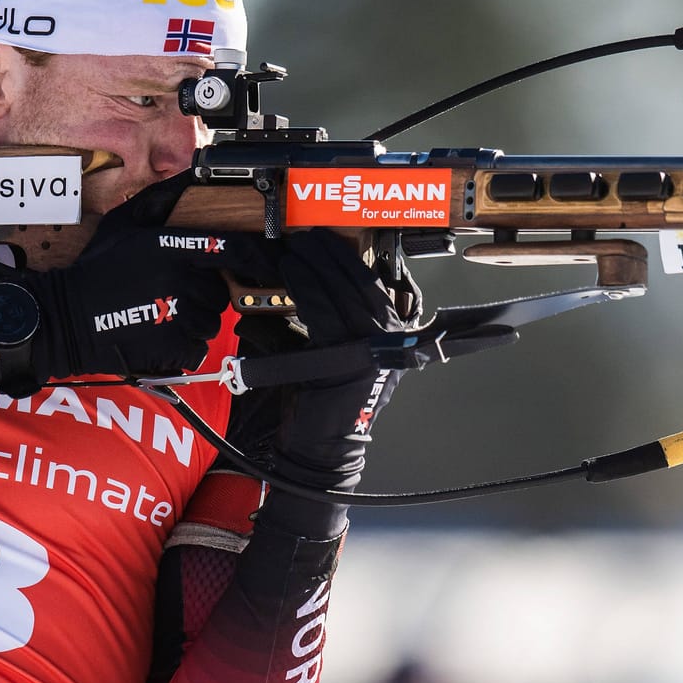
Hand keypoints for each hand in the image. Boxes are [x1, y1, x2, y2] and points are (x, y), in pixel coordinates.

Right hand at [30, 177, 276, 379]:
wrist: (69, 317)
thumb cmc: (98, 269)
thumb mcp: (126, 222)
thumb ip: (162, 198)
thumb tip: (191, 176)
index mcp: (172, 247)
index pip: (233, 248)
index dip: (260, 255)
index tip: (271, 261)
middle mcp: (181, 279)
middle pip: (220, 287)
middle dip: (205, 289)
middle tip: (173, 289)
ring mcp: (181, 315)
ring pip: (212, 319)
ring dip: (195, 317)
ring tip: (161, 311)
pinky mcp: (177, 346)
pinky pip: (199, 345)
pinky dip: (185, 343)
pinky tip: (159, 331)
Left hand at [265, 230, 421, 495]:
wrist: (323, 449)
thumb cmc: (325, 403)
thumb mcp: (334, 355)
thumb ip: (329, 322)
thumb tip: (303, 283)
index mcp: (392, 337)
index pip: (372, 286)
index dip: (347, 260)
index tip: (326, 238)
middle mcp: (390, 342)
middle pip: (358, 285)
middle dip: (330, 255)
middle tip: (305, 234)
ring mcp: (372, 351)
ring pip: (341, 294)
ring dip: (315, 265)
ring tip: (294, 247)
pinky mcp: (347, 360)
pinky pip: (322, 314)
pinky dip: (304, 289)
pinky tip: (290, 271)